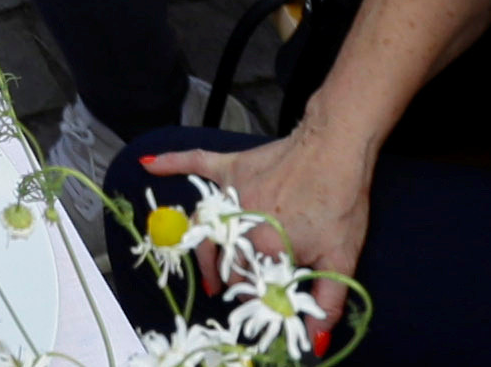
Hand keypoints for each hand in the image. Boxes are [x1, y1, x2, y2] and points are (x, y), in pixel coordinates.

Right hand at [135, 126, 374, 318]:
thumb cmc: (341, 202)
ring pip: (204, 225)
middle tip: (228, 291)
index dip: (248, 296)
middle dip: (224, 277)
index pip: (243, 282)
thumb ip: (326, 304)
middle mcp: (240, 221)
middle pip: (220, 258)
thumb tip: (317, 342)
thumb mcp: (341, 260)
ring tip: (206, 268)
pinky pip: (197, 163)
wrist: (337, 148)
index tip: (254, 305)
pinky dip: (172, 162)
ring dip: (200, 248)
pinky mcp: (234, 166)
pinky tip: (149, 163)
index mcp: (262, 247)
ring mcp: (233, 192)